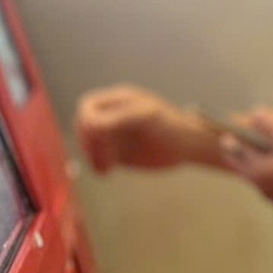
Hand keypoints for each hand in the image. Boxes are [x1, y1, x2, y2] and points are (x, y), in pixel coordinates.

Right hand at [75, 85, 207, 173]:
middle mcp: (112, 117)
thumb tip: (89, 125)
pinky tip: (107, 172)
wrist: (189, 145)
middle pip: (84, 126)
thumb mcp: (145, 116)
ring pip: (89, 144)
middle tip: (101, 153)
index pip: (87, 106)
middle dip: (88, 140)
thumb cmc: (171, 125)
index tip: (94, 134)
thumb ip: (117, 118)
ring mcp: (115, 136)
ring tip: (106, 167)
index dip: (85, 120)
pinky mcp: (118, 154)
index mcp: (118, 100)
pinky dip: (98, 165)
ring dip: (92, 155)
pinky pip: (99, 159)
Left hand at [221, 110, 272, 217]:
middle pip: (247, 165)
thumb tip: (254, 113)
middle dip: (247, 149)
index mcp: (257, 173)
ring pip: (264, 175)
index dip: (232, 136)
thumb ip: (271, 128)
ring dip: (265, 161)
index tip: (229, 126)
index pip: (234, 151)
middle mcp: (262, 188)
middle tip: (252, 134)